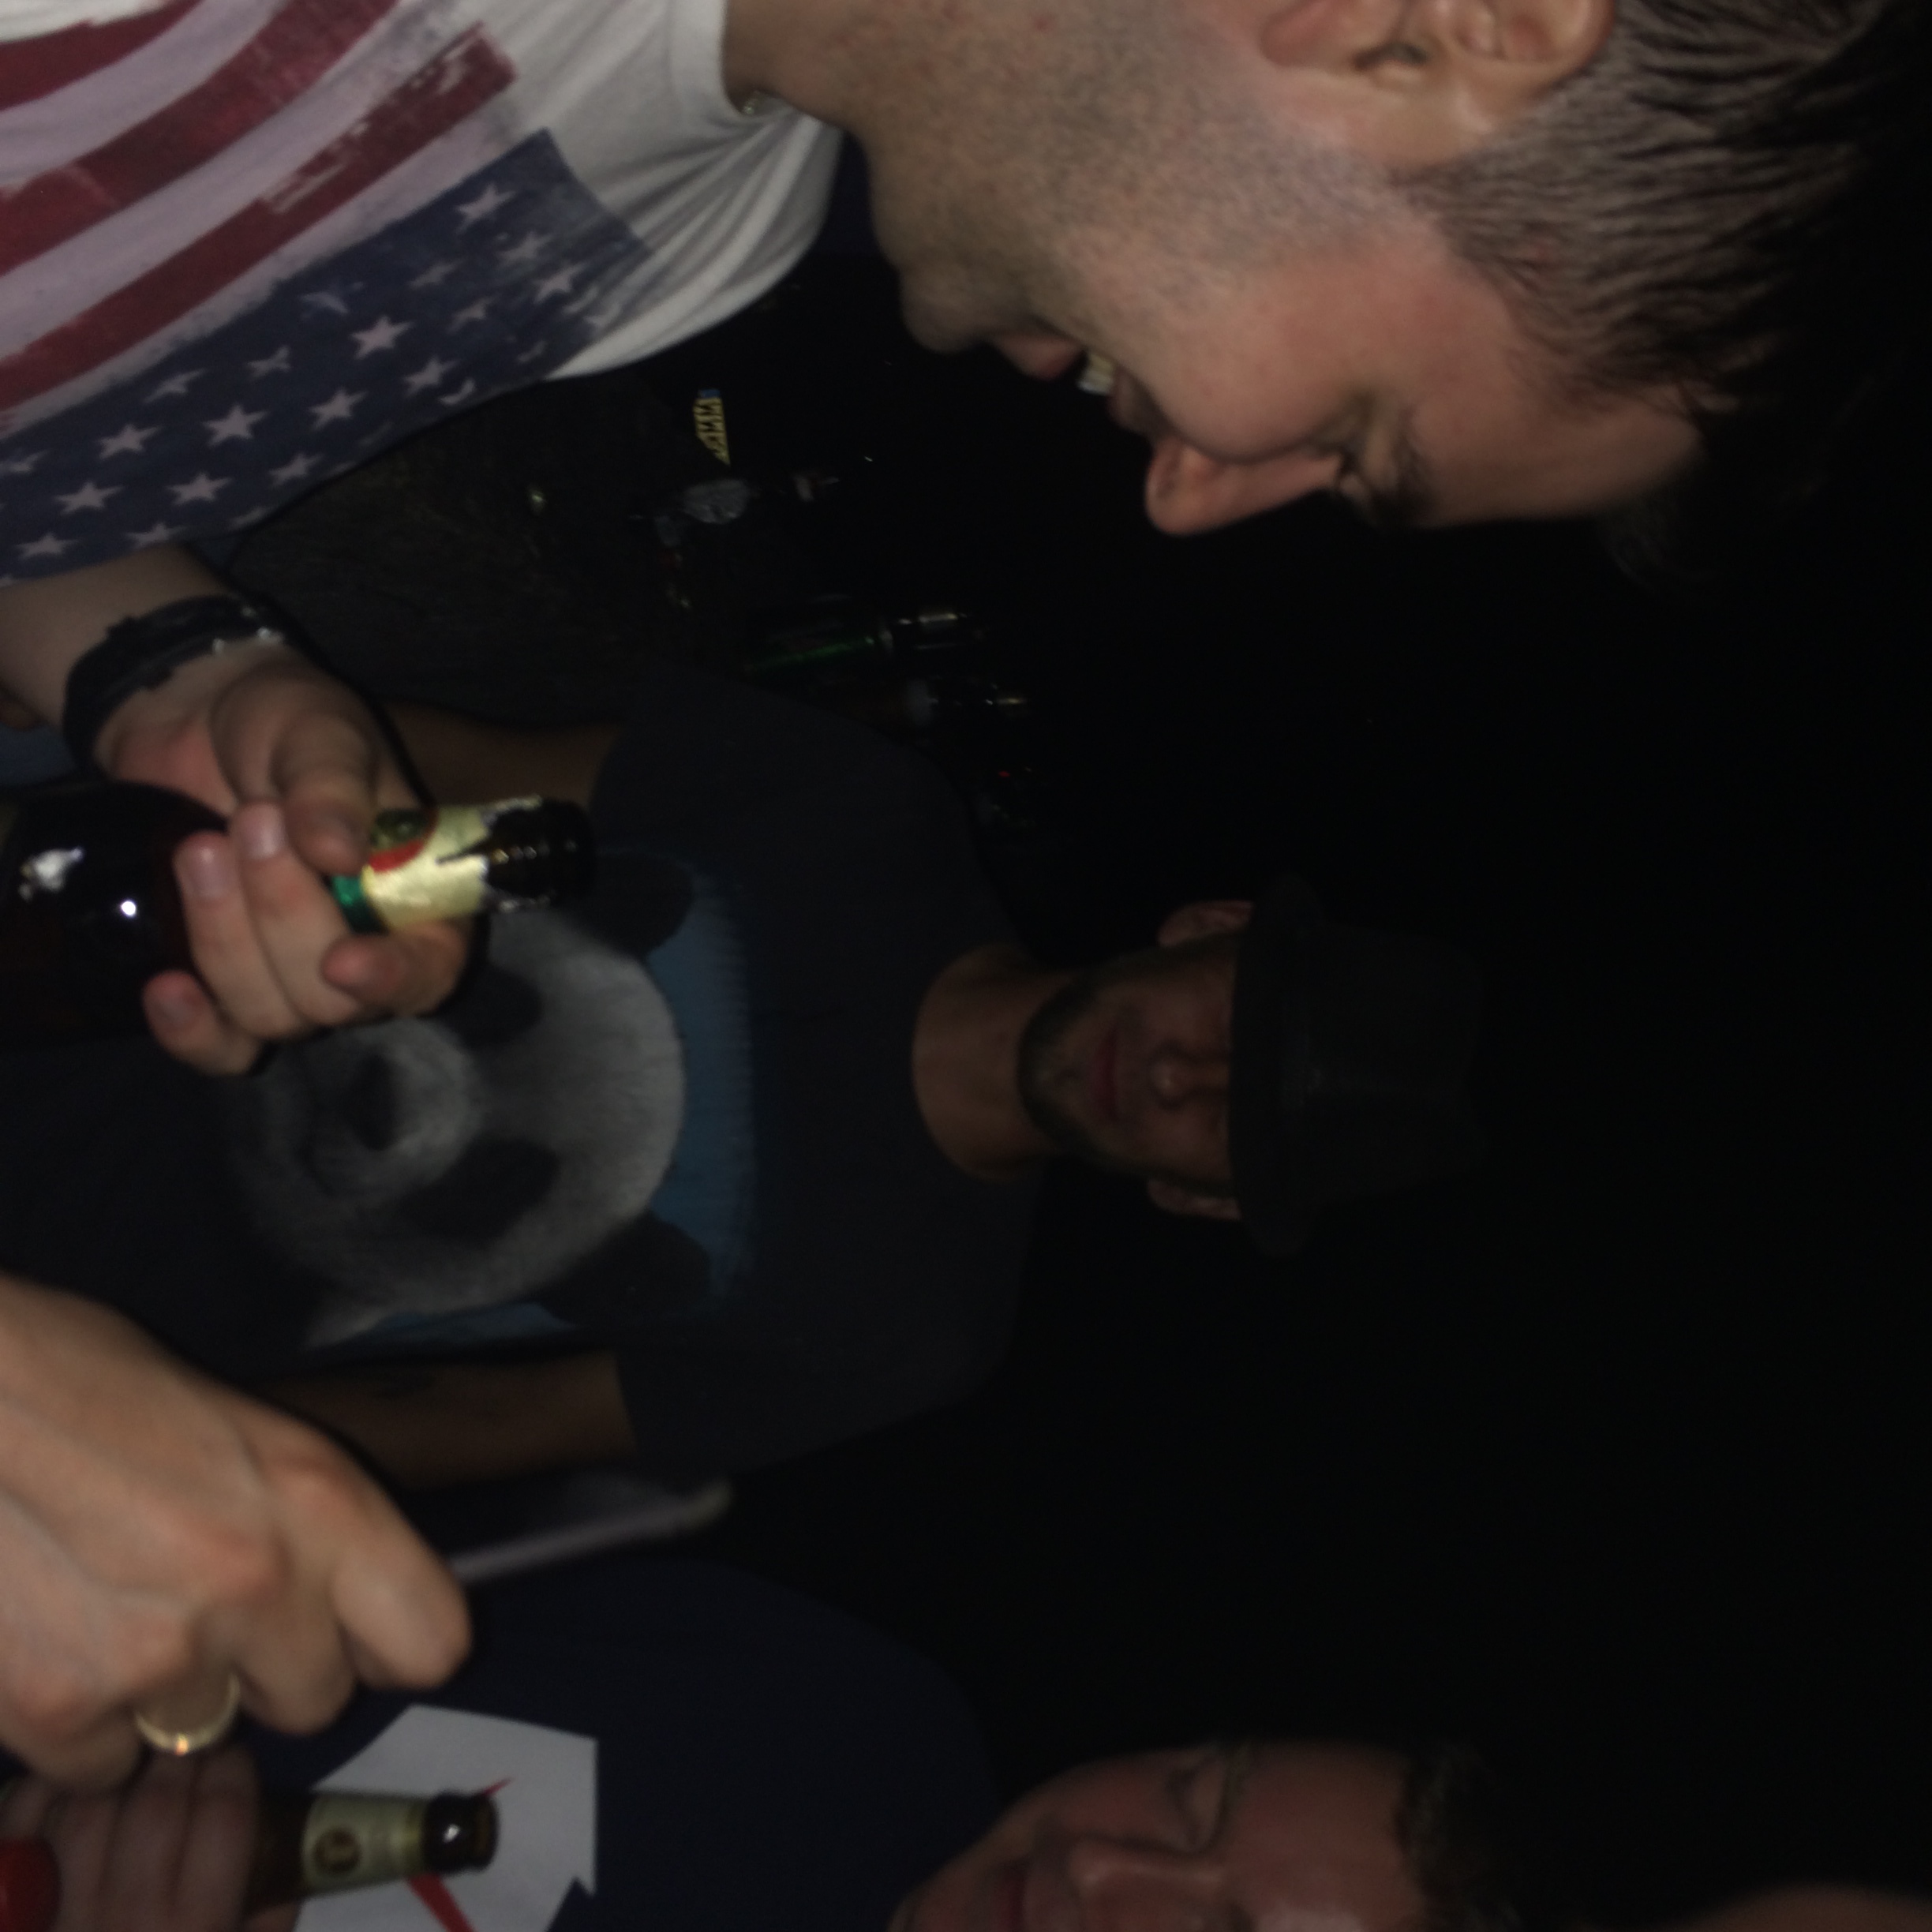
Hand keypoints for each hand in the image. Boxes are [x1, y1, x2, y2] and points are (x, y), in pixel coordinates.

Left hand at [0, 548, 468, 1077]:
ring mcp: (291, 978)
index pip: (429, 970)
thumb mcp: (319, 730)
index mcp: (418, 900)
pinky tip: (164, 987)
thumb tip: (339, 854)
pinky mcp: (224, 988)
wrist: (192, 717)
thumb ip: (332, 786)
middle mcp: (365, 955)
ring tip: (199, 848)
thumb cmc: (282, 721)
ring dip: (227, 940)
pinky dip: (191, 1029)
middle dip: (282, 919)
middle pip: (336, 1001)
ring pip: (274, 1017)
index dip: (393, 978)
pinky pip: (221, 1050)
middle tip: (248, 821)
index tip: (342, 957)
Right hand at [0, 1273, 468, 1790]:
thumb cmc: (85, 1378)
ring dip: (169, 1693)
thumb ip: (308, 1520)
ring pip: (205, 1734)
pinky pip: (106, 1761)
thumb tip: (347, 1590)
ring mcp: (159, 1655)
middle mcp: (259, 1584)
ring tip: (112, 1601)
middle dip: (270, 1670)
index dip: (391, 1646)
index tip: (360, 1636)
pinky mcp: (58, 1707)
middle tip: (205, 1604)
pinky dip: (82, 1718)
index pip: (433, 1640)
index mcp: (322, 1500)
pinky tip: (53, 1634)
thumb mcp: (245, 1426)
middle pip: (319, 1702)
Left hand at [0, 1748, 297, 1931]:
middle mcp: (127, 1924)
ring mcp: (58, 1921)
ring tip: (132, 1760)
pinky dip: (42, 1796)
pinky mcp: (10, 1915)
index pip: (225, 1819)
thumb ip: (263, 1931)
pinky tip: (69, 1784)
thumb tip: (284, 1871)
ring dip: (116, 1770)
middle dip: (179, 1755)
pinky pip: (19, 1832)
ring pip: (89, 1809)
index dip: (234, 1771)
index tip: (234, 1758)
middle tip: (186, 1744)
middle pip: (157, 1804)